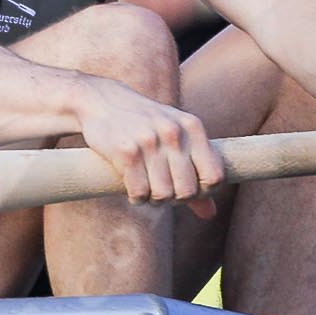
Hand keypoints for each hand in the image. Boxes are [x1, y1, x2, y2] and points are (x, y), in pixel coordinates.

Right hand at [73, 77, 225, 216]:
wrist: (101, 100)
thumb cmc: (143, 122)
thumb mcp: (175, 137)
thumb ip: (196, 171)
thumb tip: (210, 214)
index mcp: (192, 126)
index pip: (214, 176)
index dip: (202, 191)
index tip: (186, 190)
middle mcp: (173, 132)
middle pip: (188, 191)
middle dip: (175, 198)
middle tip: (162, 191)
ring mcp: (149, 141)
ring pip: (163, 194)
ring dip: (153, 199)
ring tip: (147, 189)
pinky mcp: (125, 151)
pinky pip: (139, 192)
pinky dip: (136, 198)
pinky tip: (132, 189)